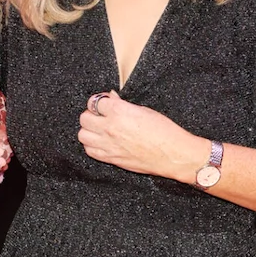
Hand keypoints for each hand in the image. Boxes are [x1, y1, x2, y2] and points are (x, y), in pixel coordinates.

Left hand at [77, 91, 208, 181]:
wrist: (172, 154)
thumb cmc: (164, 131)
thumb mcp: (144, 110)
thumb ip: (123, 105)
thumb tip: (111, 98)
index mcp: (119, 111)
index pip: (95, 102)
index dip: (99, 101)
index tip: (104, 103)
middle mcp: (110, 127)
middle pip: (84, 118)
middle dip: (91, 115)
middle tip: (100, 116)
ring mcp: (108, 144)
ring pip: (82, 135)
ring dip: (89, 130)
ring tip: (99, 129)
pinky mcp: (111, 158)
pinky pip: (90, 151)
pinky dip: (92, 146)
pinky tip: (101, 142)